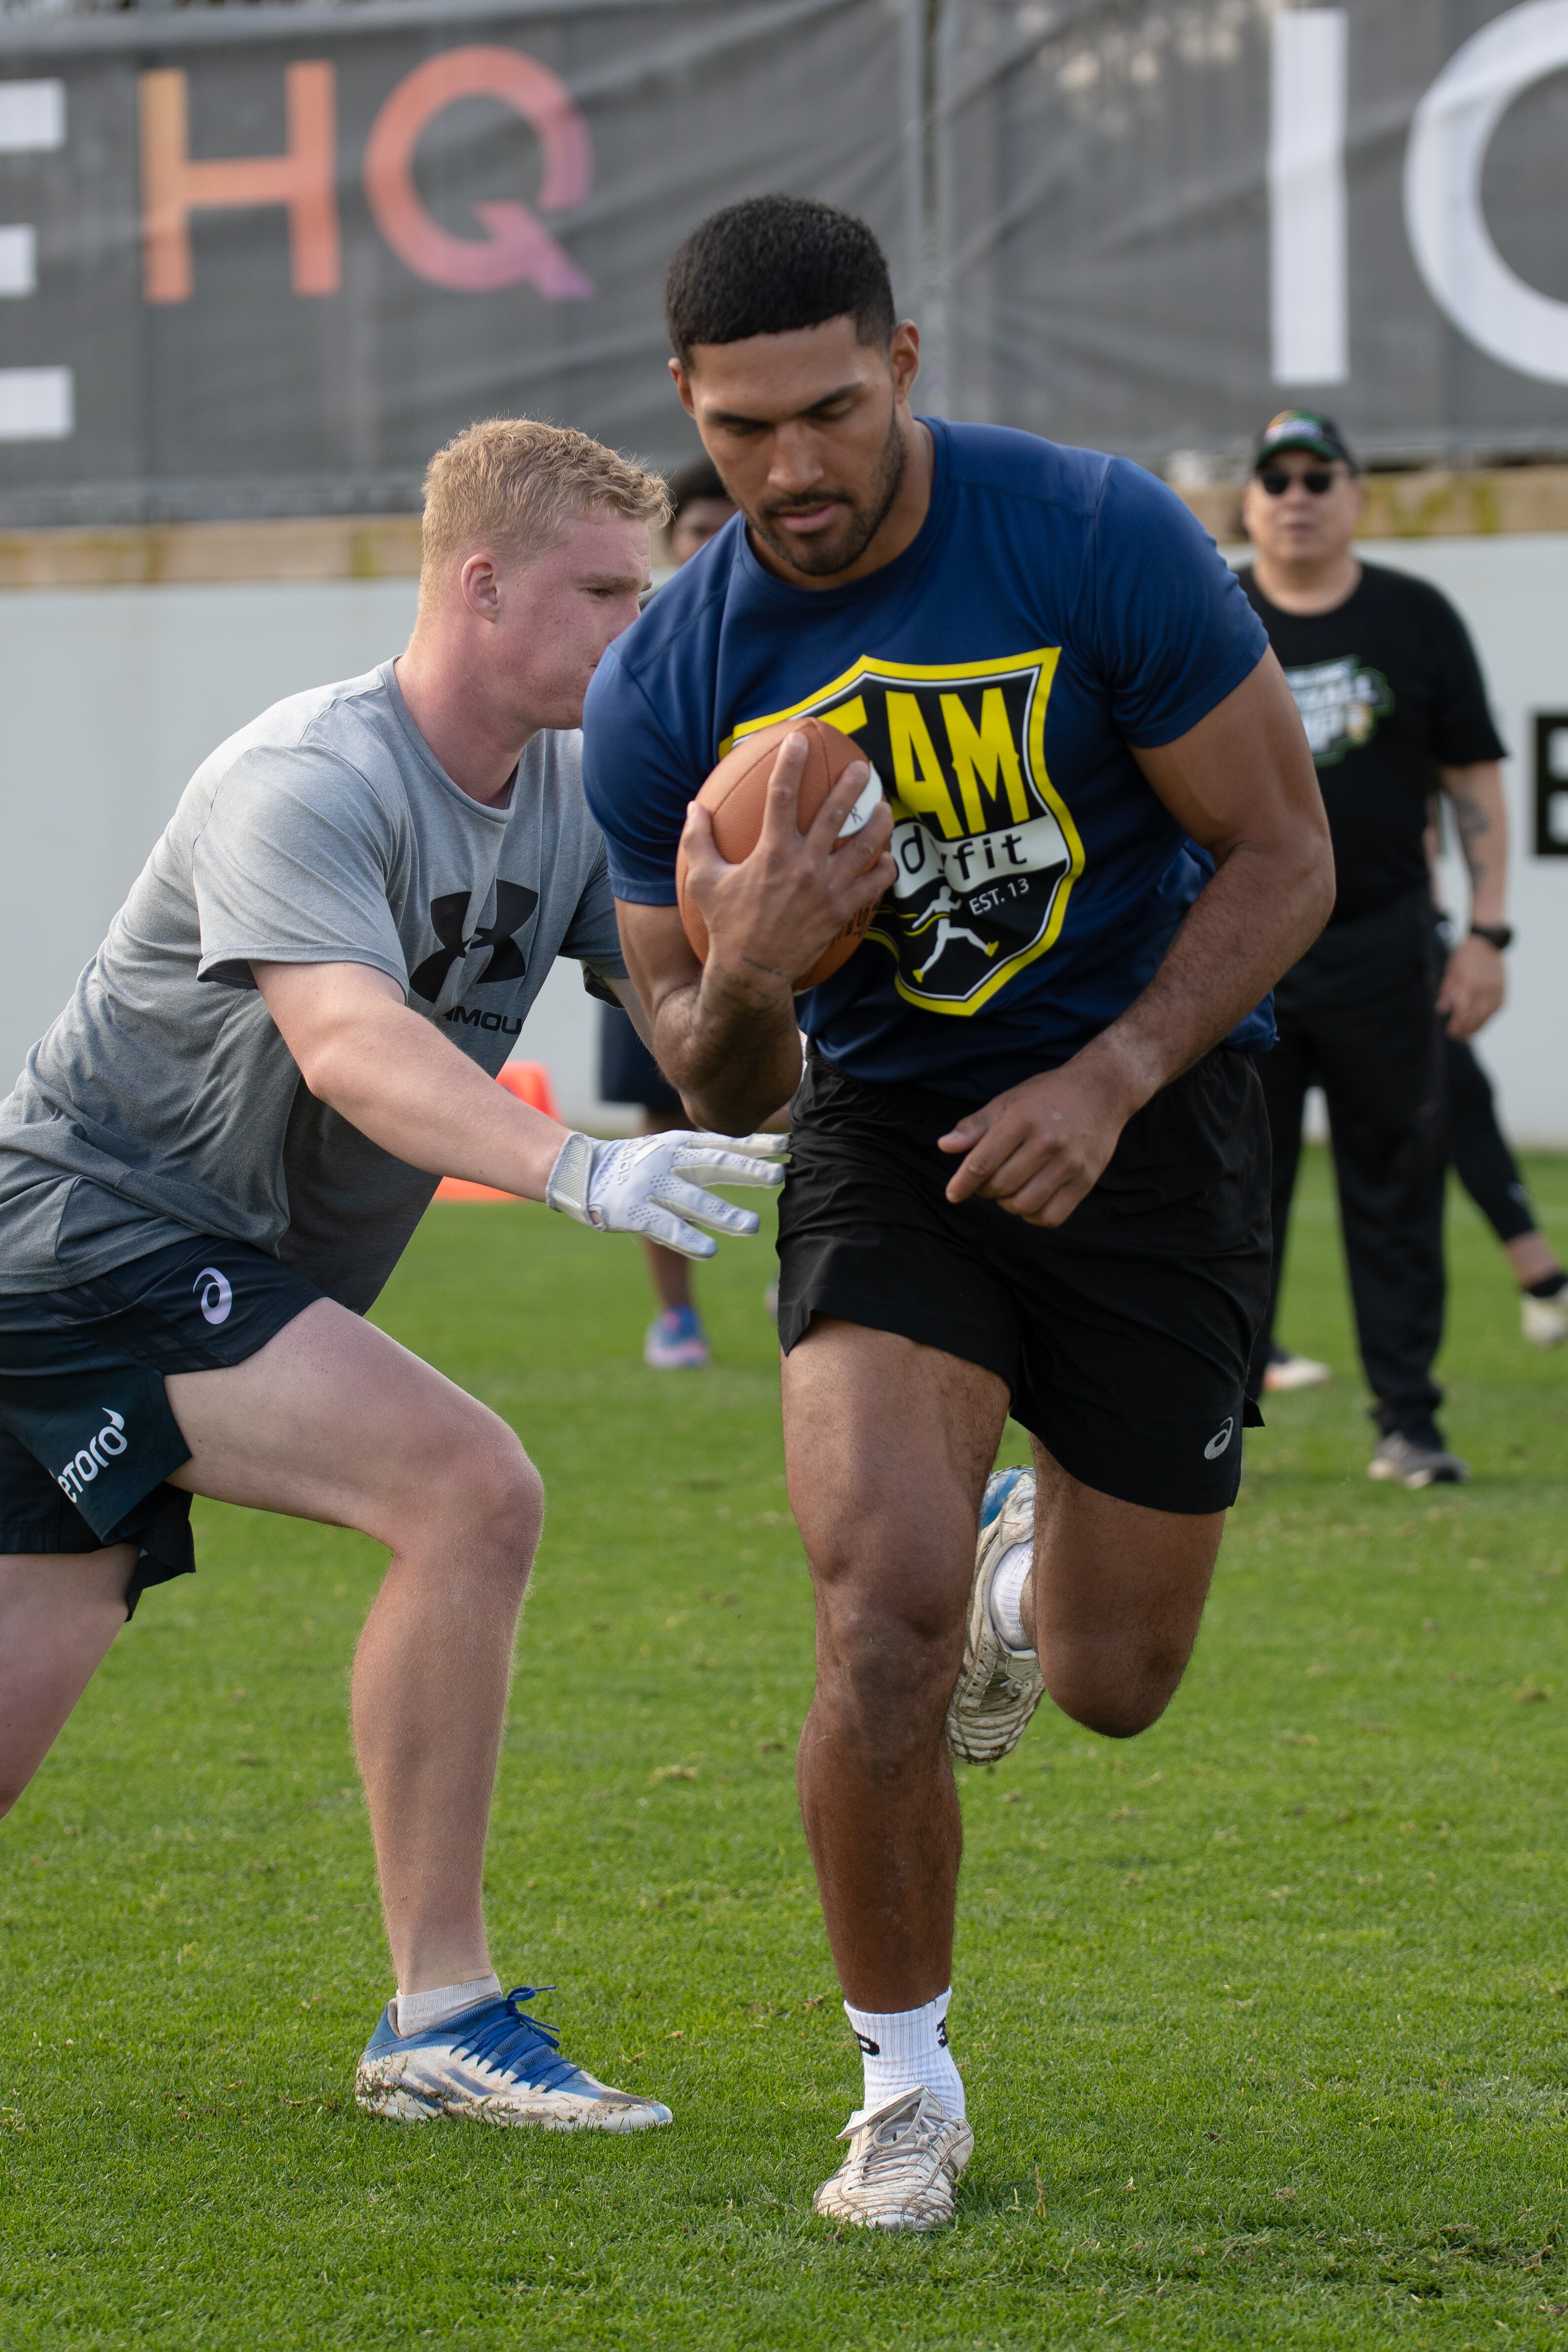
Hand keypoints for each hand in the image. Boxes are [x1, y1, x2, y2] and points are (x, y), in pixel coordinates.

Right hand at [546, 1129, 787, 1258]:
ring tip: (752, 1226)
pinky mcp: (633, 1211)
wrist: (582, 1172)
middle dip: (748, 1171)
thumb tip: (759, 1160)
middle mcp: (668, 1160)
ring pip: (692, 1200)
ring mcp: (650, 1185)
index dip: (757, 1145)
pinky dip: (688, 1239)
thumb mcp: (672, 1150)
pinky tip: (710, 1251)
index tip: (789, 1146)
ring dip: (723, 1213)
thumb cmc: (638, 1165)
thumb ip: (707, 1158)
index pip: (725, 1143)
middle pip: (714, 1165)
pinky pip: (665, 1227)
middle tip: (780, 1176)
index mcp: (681, 1144)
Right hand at [679, 732, 894, 998]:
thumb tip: (694, 807)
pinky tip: (888, 858)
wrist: (752, 972)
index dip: (791, 764)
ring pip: (865, 847)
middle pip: (835, 814)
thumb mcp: (703, 881)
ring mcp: (827, 889)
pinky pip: (874, 885)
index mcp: (771, 853)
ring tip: (885, 808)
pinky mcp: (841, 911)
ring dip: (879, 823)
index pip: (782, 797)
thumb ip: (698, 840)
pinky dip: (884, 870)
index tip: (799, 738)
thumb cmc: (726, 925)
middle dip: (852, 785)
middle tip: (863, 767)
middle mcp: (804, 866)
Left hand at [937, 1056, 1137, 1226]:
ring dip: (1007, 1203)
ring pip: (1023, 1205)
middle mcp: (1047, 1142)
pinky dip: (1033, 1216)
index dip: (962, 1183)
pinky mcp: (1087, 1179)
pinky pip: (1051, 1216)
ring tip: (1009, 1188)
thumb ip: (975, 1126)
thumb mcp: (1008, 1101)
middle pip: (1000, 1187)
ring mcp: (1070, 1163)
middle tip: (989, 1179)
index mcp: (1022, 1120)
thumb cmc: (1048, 1096)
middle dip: (985, 1189)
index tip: (953, 1194)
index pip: (982, 1162)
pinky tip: (1030, 1200)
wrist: (1102, 1089)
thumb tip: (945, 1146)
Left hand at [1437, 935, 1504, 1039]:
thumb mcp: (1450, 972)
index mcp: (1469, 987)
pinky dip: (1486, 1019)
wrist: (1487, 942)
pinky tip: (1479, 1023)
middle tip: (1457, 1038)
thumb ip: (1446, 992)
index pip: (1462, 1016)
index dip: (1456, 1027)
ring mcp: (1496, 993)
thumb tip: (1442, 1011)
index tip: (1449, 1031)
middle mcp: (1484, 992)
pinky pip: (1495, 1011)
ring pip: (1486, 1018)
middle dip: (1465, 1032)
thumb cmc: (1465, 956)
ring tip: (1467, 1036)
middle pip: (1475, 1021)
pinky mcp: (1503, 992)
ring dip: (1476, 1029)